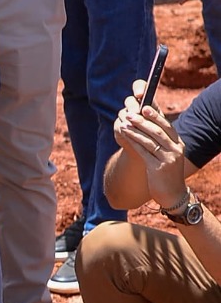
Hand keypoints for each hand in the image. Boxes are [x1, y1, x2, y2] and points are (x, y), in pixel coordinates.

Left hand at [115, 85, 188, 207]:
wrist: (173, 195)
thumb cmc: (167, 172)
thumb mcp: (169, 155)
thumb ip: (162, 142)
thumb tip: (146, 123)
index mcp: (179, 145)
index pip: (167, 126)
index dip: (156, 116)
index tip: (145, 107)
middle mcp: (175, 150)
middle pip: (158, 131)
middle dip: (142, 121)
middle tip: (129, 114)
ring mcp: (168, 159)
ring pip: (149, 140)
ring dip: (135, 131)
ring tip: (124, 124)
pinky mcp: (158, 168)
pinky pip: (144, 152)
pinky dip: (134, 142)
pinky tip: (126, 136)